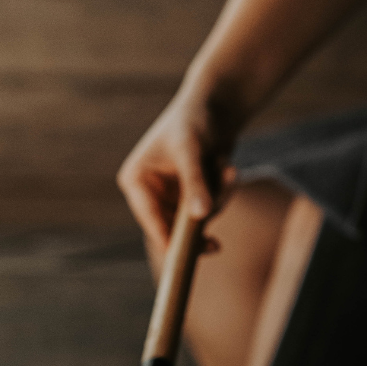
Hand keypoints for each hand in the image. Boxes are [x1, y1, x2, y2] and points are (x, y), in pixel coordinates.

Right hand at [117, 92, 236, 253]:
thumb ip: (195, 183)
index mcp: (137, 180)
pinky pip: (210, 208)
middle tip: (216, 246)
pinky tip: (229, 169)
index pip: (149, 219)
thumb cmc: (196, 119)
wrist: (218, 103)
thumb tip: (201, 216)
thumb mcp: (192, 150)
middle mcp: (149, 191)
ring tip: (229, 170)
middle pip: (172, 227)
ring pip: (196, 220)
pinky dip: (223, 192)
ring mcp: (171, 194)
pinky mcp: (192, 193)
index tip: (179, 263)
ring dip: (218, 199)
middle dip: (199, 221)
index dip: (165, 241)